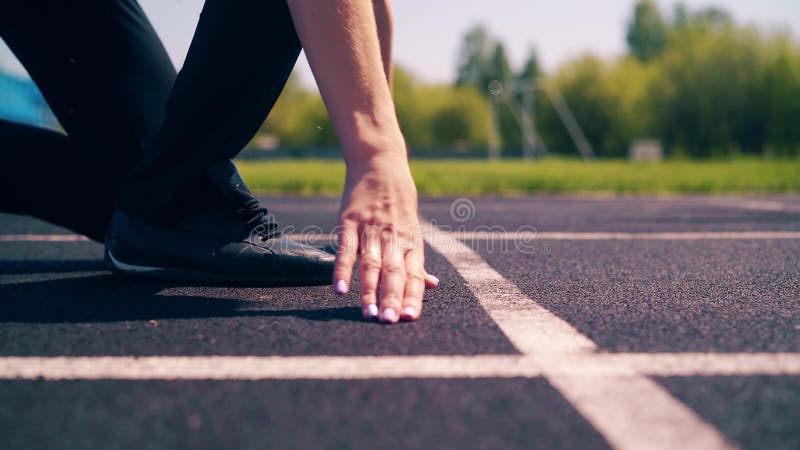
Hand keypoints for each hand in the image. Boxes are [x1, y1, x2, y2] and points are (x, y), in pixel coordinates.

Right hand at [332, 151, 437, 322]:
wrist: (380, 163)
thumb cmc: (399, 202)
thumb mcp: (412, 230)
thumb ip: (417, 261)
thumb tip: (432, 286)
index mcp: (411, 242)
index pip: (414, 274)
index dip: (413, 296)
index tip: (410, 318)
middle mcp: (393, 237)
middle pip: (394, 272)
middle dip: (392, 298)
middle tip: (389, 322)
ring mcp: (371, 229)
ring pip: (371, 264)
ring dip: (369, 290)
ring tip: (368, 313)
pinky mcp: (349, 221)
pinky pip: (346, 249)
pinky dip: (342, 269)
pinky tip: (339, 289)